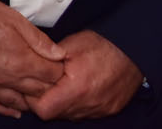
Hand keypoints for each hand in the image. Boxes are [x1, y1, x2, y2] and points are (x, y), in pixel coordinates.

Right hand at [0, 0, 65, 116]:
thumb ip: (38, 39)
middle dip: (49, 88)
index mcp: (23, 61)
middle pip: (39, 92)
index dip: (60, 70)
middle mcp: (10, 79)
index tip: (59, 66)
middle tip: (51, 82)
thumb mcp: (14, 19)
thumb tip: (58, 53)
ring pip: (19, 103)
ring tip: (35, 97)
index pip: (53, 75)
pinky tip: (14, 111)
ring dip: (30, 101)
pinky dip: (6, 111)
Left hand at [28, 31, 142, 120]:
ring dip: (61, 104)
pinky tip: (75, 89)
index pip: (43, 110)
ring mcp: (101, 110)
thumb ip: (47, 59)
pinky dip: (76, 104)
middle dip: (45, 101)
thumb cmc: (102, 45)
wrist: (132, 50)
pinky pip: (85, 113)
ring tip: (61, 84)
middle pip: (56, 115)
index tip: (31, 86)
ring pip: (70, 116)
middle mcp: (90, 104)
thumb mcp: (69, 46)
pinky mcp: (109, 110)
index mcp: (77, 88)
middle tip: (45, 83)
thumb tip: (29, 67)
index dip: (32, 100)